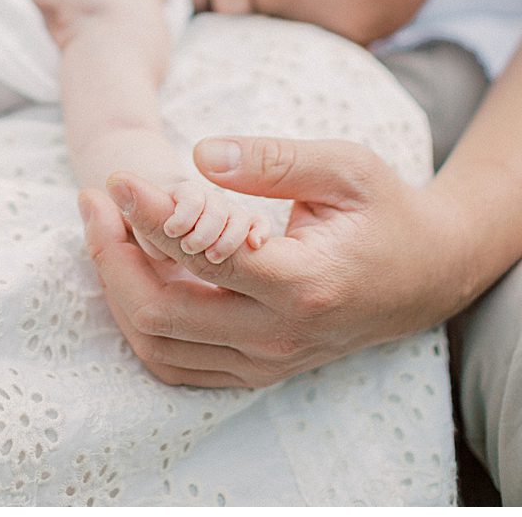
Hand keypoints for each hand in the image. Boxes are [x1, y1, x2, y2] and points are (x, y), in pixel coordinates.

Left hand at [78, 135, 466, 387]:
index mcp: (304, 284)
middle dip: (111, 257)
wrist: (427, 273)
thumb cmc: (385, 209)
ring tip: (103, 228)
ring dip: (118, 290)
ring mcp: (265, 361)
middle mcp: (279, 335)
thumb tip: (202, 153)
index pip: (204, 257)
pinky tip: (133, 265)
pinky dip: (141, 319)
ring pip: (159, 347)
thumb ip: (273, 159)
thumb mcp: (344, 166)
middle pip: (162, 316)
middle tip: (93, 200)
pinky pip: (177, 362)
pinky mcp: (255, 369)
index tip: (119, 179)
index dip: (149, 216)